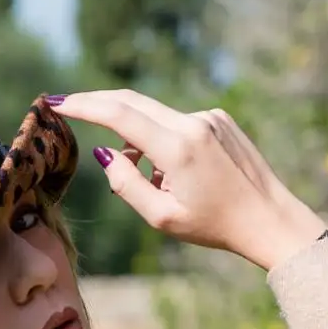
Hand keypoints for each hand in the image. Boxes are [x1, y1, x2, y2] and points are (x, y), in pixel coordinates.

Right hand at [45, 88, 327, 271]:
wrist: (268, 218)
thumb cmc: (214, 226)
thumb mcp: (161, 217)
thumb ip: (126, 184)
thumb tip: (104, 153)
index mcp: (177, 147)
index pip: (119, 114)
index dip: (84, 106)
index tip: (58, 103)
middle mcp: (193, 123)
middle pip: (133, 103)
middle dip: (99, 104)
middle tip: (68, 107)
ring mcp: (209, 117)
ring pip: (155, 117)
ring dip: (138, 139)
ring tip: (155, 183)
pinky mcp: (219, 118)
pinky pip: (177, 124)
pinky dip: (163, 141)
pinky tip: (180, 175)